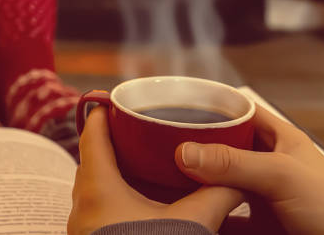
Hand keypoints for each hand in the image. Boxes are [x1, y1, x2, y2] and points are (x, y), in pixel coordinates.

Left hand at [68, 107, 242, 234]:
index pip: (91, 133)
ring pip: (93, 185)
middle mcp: (82, 205)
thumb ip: (217, 194)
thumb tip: (241, 178)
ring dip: (114, 170)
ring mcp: (83, 228)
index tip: (118, 100)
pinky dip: (115, 195)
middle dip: (114, 140)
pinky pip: (98, 208)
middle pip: (92, 157)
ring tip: (142, 160)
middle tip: (139, 128)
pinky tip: (140, 199)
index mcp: (98, 187)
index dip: (104, 111)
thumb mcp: (191, 224)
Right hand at [175, 104, 323, 234]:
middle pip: (224, 148)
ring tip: (166, 177)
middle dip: (198, 148)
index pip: (240, 112)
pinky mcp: (257, 225)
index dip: (214, 107)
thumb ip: (234, 163)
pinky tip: (188, 214)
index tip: (181, 107)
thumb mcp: (281, 175)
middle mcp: (267, 163)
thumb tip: (187, 151)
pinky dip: (208, 216)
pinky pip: (224, 217)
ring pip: (221, 183)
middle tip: (165, 147)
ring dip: (198, 184)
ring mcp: (261, 195)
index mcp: (278, 139)